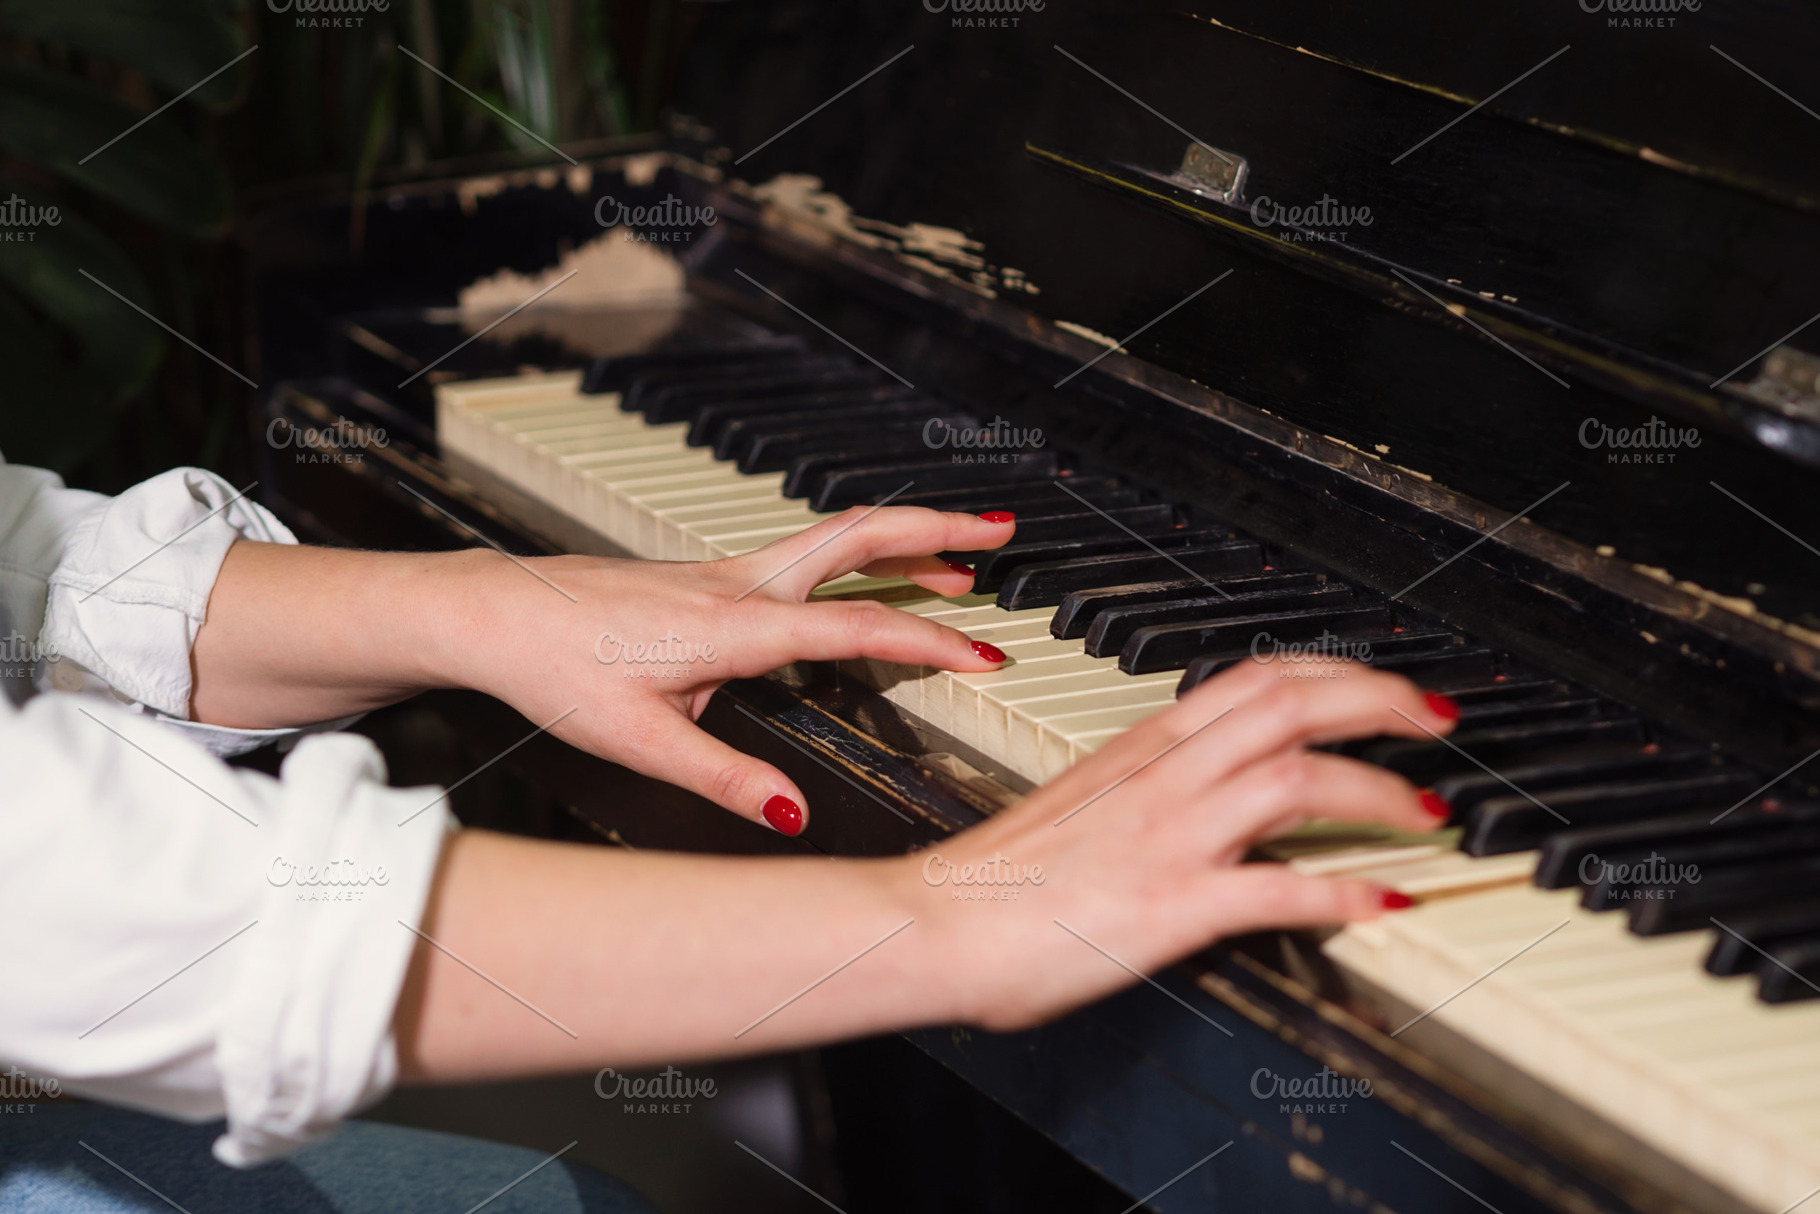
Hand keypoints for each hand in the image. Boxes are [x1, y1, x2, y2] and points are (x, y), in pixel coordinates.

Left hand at [442, 506, 1017, 832]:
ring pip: (833, 537)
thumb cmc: (556, 667)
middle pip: (858, 536)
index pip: (855, 628)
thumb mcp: (640, 741)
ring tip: (960, 559)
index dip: (926, 641)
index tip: (983, 656)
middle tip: (1000, 528)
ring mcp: (724, 573)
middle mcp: (738, 586)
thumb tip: (789, 811)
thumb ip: (724, 777)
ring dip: (903, 538)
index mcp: (734, 627)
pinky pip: (803, 554)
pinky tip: (862, 581)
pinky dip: (857, 554)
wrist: (495, 612)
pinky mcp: (708, 576)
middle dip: (938, 527)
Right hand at [898, 659, 1455, 1031]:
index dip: (1334, 673)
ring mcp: (1171, 837)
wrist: (935, 923)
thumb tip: (1197, 800)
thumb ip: (1144, 792)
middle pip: (1292, 703)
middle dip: (1379, 703)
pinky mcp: (1171, 906)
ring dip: (1379, 790)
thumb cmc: (995, 876)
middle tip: (1434, 725)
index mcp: (1142, 747)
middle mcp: (1165, 778)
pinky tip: (1384, 902)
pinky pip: (1279, 891)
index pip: (1255, 677)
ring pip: (1299, 779)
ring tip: (1425, 813)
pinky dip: (1345, 893)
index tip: (1381, 686)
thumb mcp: (1080, 807)